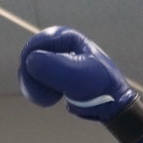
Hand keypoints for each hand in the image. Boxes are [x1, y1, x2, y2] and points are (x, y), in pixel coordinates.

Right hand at [18, 26, 142, 142]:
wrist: (112, 105)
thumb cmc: (101, 87)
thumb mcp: (79, 76)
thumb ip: (55, 66)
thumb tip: (31, 60)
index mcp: (67, 37)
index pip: (36, 43)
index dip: (31, 62)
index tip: (34, 79)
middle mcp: (60, 46)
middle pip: (30, 57)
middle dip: (31, 78)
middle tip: (41, 96)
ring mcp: (57, 61)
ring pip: (31, 71)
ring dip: (34, 86)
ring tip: (48, 99)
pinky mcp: (56, 75)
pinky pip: (37, 81)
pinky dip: (39, 91)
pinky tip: (50, 99)